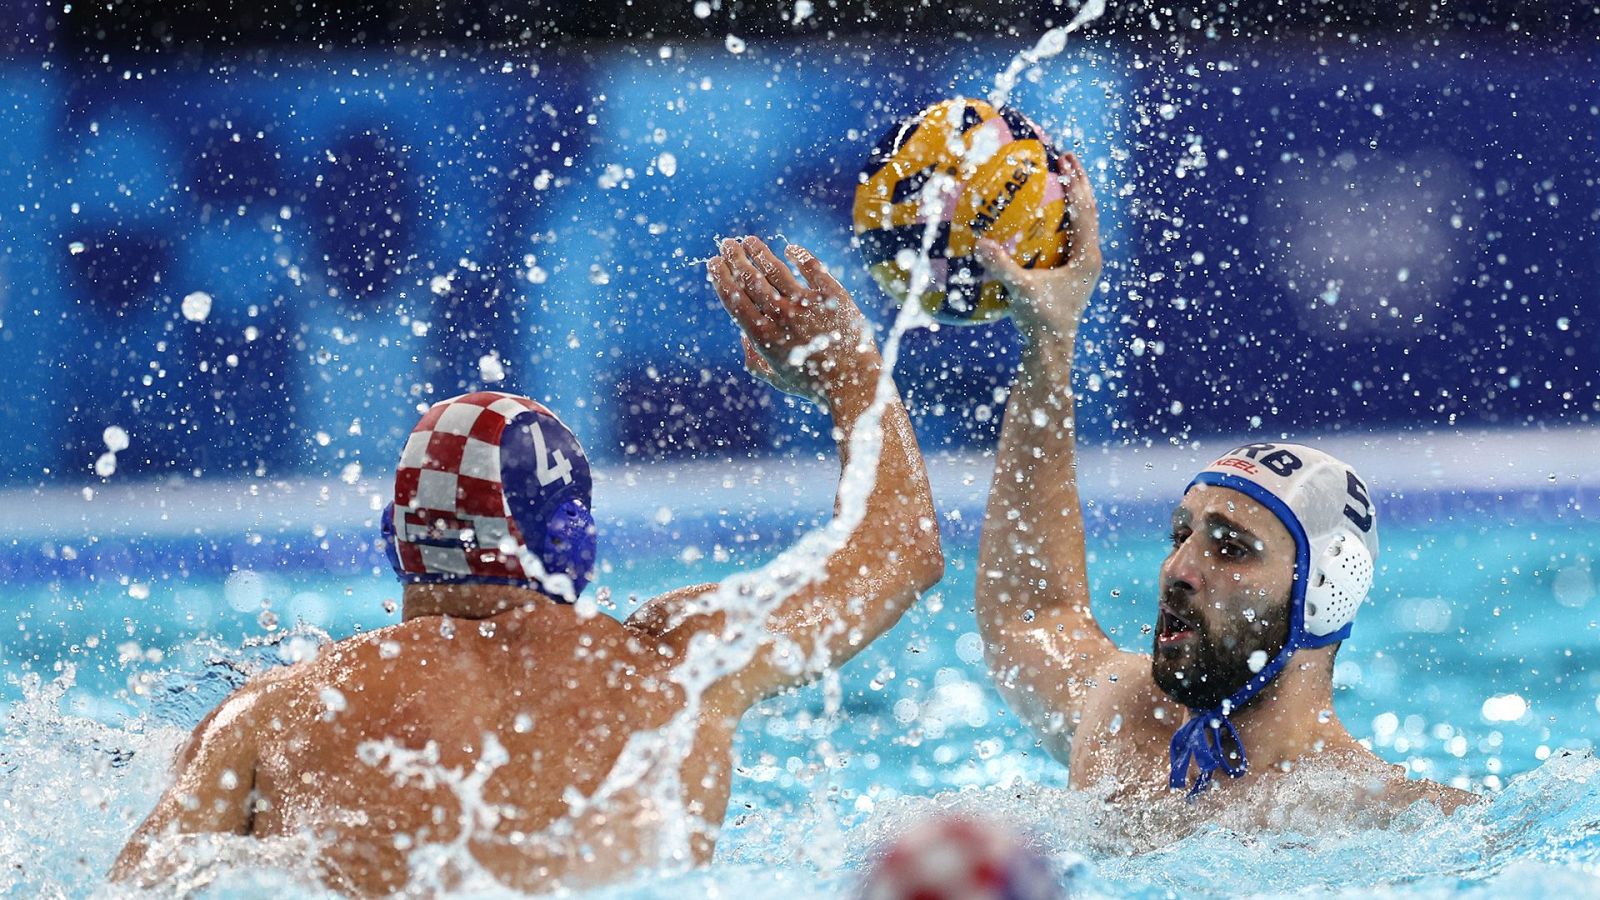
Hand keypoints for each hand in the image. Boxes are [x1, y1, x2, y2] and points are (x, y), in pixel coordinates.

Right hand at [707, 237, 878, 404]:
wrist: (854, 384)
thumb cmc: (814, 386)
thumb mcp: (776, 379)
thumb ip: (753, 360)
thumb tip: (742, 336)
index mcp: (763, 336)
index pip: (734, 298)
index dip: (720, 277)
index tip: (713, 263)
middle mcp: (781, 315)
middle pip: (750, 279)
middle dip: (734, 258)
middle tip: (726, 244)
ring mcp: (806, 303)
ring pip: (775, 269)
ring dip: (759, 252)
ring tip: (749, 241)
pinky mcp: (831, 295)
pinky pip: (812, 267)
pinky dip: (798, 255)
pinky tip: (790, 249)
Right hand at [974, 152, 1101, 339]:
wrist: (1050, 351)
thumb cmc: (1040, 322)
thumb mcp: (1021, 291)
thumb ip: (1002, 266)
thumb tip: (980, 243)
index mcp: (1086, 258)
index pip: (1086, 211)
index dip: (1077, 183)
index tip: (1066, 159)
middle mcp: (1089, 259)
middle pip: (1088, 211)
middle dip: (1078, 183)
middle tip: (1065, 157)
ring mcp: (1081, 268)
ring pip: (1082, 224)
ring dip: (1071, 200)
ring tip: (1058, 179)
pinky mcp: (1071, 276)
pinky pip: (1068, 239)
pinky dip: (1059, 222)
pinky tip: (1040, 217)